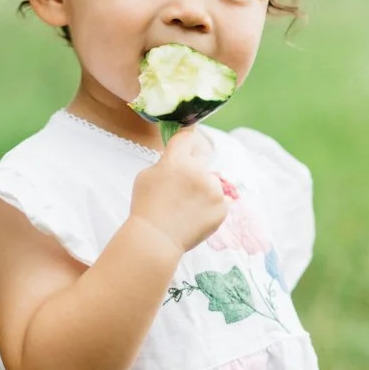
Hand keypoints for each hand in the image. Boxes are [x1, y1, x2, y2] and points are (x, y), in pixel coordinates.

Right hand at [128, 126, 228, 253]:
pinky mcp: (223, 207)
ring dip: (203, 190)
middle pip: (200, 161)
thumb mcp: (145, 177)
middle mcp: (198, 171)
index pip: (187, 136)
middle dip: (193, 169)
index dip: (187, 134)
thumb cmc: (145, 207)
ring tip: (186, 209)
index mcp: (176, 161)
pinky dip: (210, 206)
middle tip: (180, 187)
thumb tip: (178, 161)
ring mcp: (214, 190)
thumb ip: (165, 163)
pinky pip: (220, 200)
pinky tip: (195, 216)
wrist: (157, 239)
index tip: (191, 130)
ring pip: (211, 182)